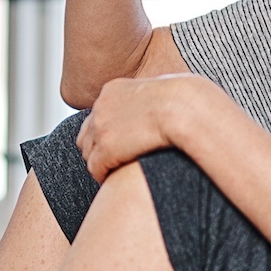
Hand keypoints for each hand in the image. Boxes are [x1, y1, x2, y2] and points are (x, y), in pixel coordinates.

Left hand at [76, 73, 209, 180]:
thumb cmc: (184, 101)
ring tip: (115, 172)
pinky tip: (115, 179)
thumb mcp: (160, 91)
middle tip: (114, 161)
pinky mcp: (106, 148)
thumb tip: (159, 109)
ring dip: (100, 164)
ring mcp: (100, 127)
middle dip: (97, 149)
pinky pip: (95, 168)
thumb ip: (149, 100)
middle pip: (86, 134)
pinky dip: (103, 175)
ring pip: (88, 153)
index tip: (119, 144)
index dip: (105, 132)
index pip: (97, 115)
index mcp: (112, 90)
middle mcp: (101, 107)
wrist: (183, 108)